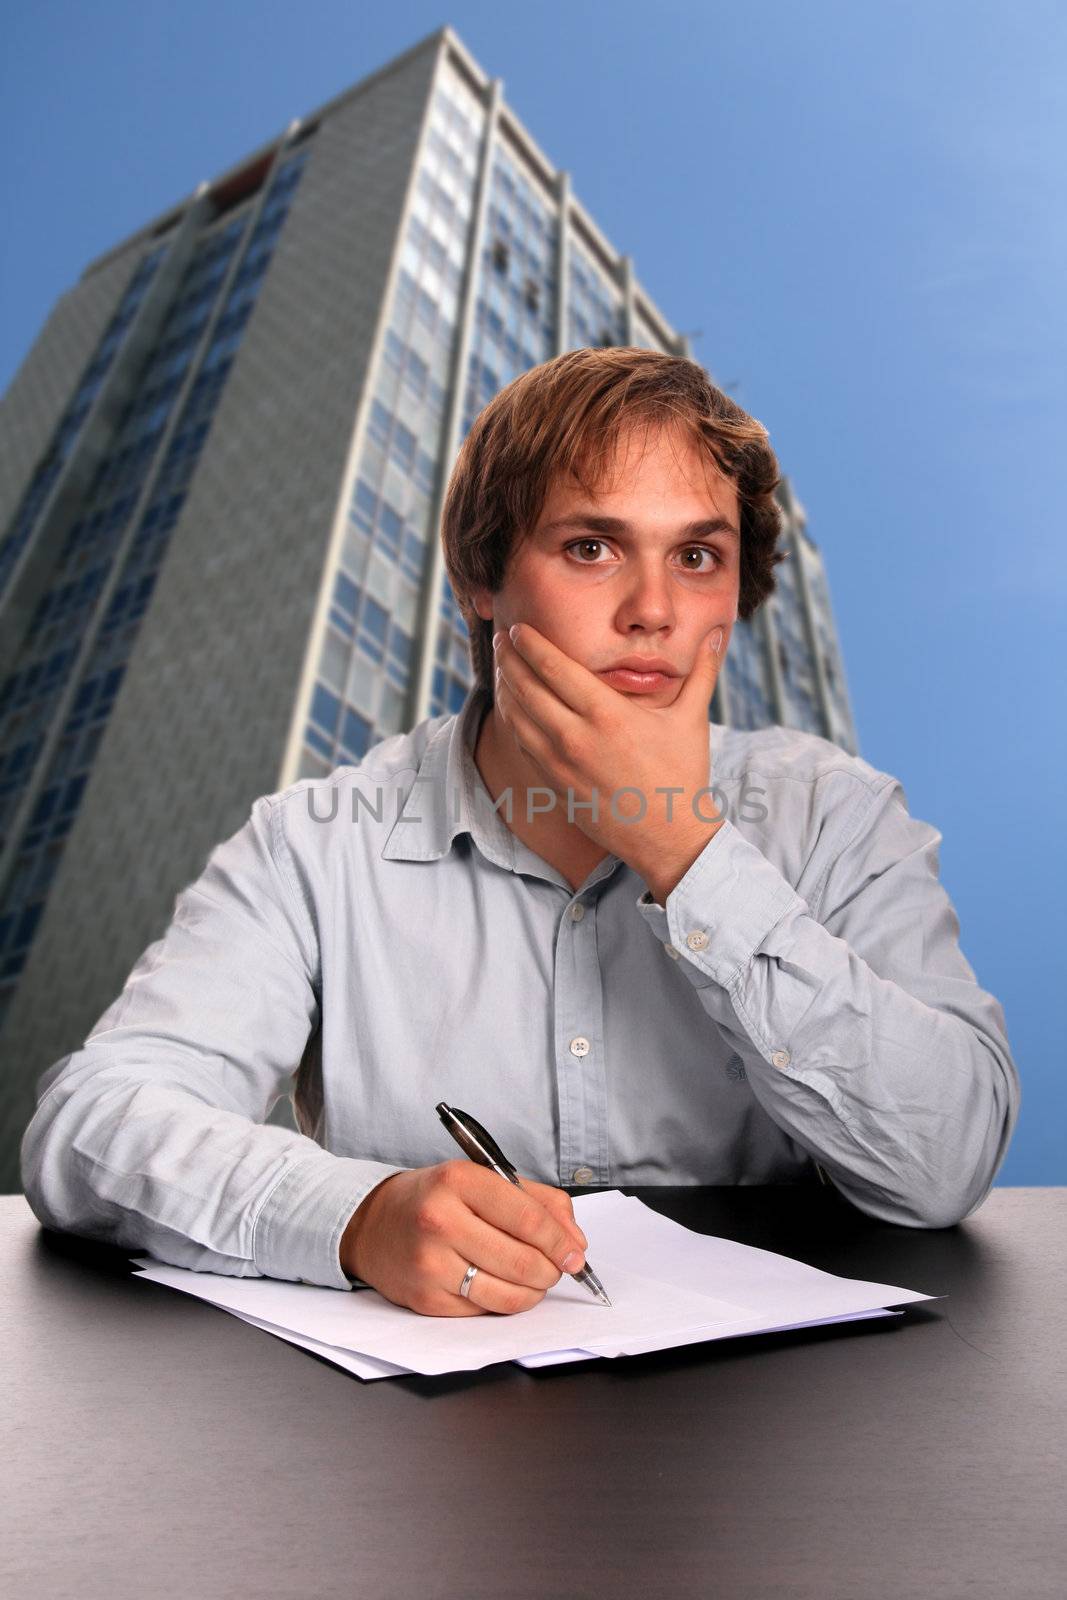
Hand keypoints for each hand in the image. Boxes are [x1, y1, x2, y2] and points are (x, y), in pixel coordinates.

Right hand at [339, 1161, 589, 1316]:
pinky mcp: (425, 1299)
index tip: (576, 1253)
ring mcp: (430, 1264)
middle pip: (522, 1261)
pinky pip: (484, 1311)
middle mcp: (440, 1220)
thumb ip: (536, 1202)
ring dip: (533, 1292)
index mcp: (459, 1181)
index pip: (527, 1218)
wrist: (373, 1224)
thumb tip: (574, 1241)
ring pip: (507, 1294)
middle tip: (557, 1268)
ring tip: (534, 1279)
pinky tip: (499, 1285)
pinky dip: (502, 1302)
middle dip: (551, 1270)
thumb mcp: (482, 1179)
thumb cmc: (435, 1199)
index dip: (560, 1241)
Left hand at [493, 622, 725, 901]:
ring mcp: (561, 764)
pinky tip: (513, 709)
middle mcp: (577, 737)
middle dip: (510, 660)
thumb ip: (702, 671)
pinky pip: (522, 745)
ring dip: (506, 688)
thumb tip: (718, 634)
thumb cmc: (682, 776)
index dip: (531, 645)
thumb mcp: (692, 719)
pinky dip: (512, 721)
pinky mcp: (555, 785)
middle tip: (502, 640)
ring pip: (517, 717)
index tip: (519, 629)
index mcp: (607, 714)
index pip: (555, 668)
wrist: (669, 838)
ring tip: (502, 669)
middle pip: (527, 688)